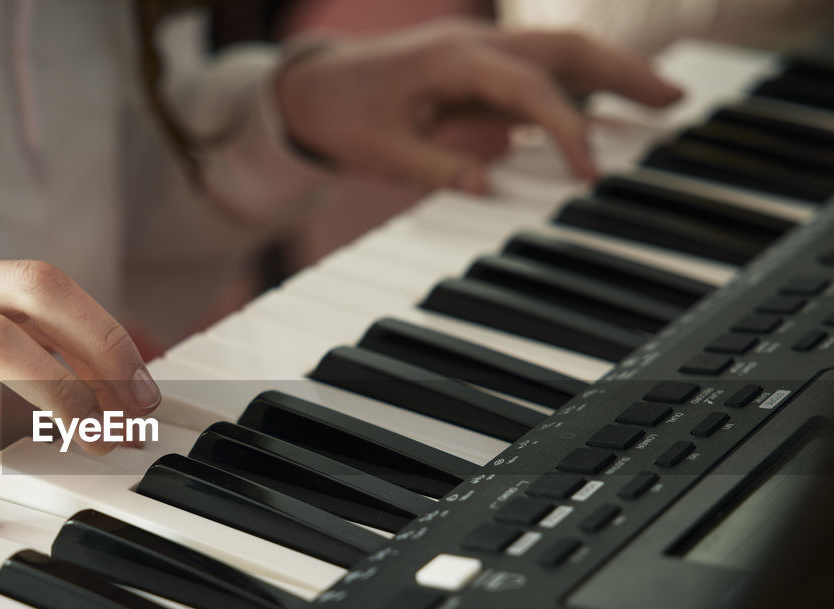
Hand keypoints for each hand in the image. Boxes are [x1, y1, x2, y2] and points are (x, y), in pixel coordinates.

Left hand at [274, 20, 683, 192]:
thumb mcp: (379, 151)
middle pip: (566, 48)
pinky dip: (581, 83)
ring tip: (660, 99)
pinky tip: (607, 107)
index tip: (590, 172)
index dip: (567, 128)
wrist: (312, 87)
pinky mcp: (480, 66)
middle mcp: (476, 44)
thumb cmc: (342, 116)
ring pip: (561, 51)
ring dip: (612, 71)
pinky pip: (542, 68)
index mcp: (454, 59)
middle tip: (672, 103)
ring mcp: (481, 50)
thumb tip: (487, 188)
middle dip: (623, 71)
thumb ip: (434, 167)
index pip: (531, 88)